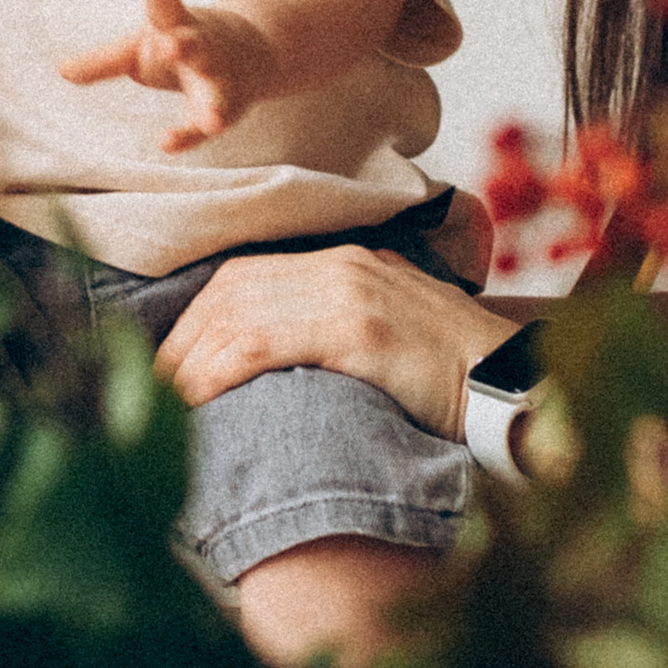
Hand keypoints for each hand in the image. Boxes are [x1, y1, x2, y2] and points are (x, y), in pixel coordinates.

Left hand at [59, 0, 278, 154]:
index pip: (167, 7)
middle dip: (185, 46)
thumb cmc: (181, 45)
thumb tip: (60, 70)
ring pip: (217, 91)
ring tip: (210, 121)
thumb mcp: (142, 47)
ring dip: (212, 106)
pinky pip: (207, 125)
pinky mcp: (226, 109)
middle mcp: (204, 50)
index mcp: (179, 26)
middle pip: (196, 46)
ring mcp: (220, 80)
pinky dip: (189, 135)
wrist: (252, 52)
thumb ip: (104, 61)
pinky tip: (168, 144)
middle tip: (171, 45)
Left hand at [152, 242, 507, 438]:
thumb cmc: (459, 378)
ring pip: (237, 315)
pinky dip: (219, 371)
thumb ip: (343, 332)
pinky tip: (197, 400)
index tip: (169, 361)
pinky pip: (262, 343)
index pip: (248, 275)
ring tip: (162, 403)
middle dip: (181, 340)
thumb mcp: (395, 337)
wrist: (518, 388)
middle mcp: (345, 267)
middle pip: (232, 290)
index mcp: (352, 264)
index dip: (198, 318)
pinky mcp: (358, 331)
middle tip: (149, 387)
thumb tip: (284, 369)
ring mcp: (351, 294)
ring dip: (189, 362)